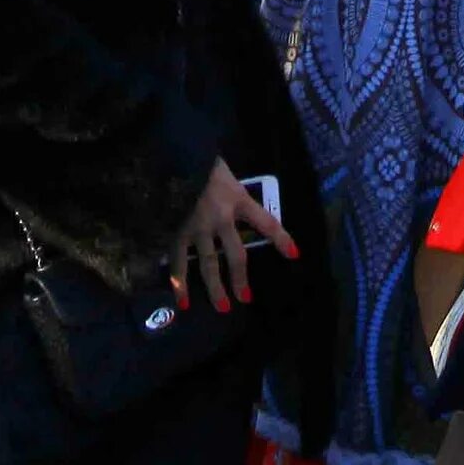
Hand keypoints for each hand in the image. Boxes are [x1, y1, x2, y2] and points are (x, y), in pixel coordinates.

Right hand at [169, 160, 295, 314]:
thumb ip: (226, 186)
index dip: (280, 238)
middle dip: (241, 279)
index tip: (294, 254)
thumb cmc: (197, 157)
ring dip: (215, 289)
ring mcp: (197, 228)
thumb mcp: (221, 168)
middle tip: (246, 299)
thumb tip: (227, 197)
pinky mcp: (175, 233)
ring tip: (222, 308)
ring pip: (209, 264)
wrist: (169, 156)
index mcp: (236, 197)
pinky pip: (178, 263)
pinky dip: (179, 285)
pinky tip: (181, 302)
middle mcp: (220, 217)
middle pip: (236, 254)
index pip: (265, 221)